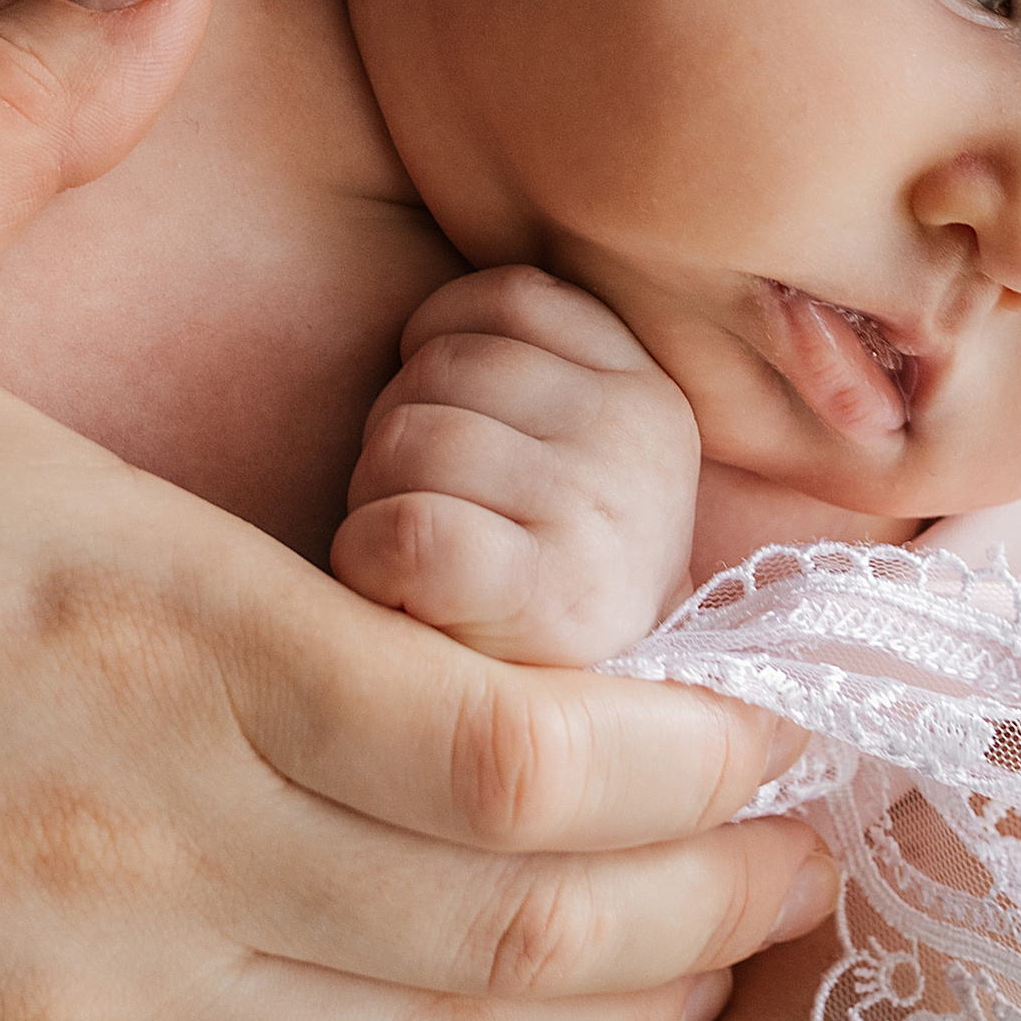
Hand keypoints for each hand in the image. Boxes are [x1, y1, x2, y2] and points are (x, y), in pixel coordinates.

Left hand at [333, 266, 702, 661]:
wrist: (580, 756)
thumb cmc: (529, 584)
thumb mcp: (561, 456)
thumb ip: (528, 366)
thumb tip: (421, 263)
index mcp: (652, 391)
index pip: (502, 296)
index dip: (437, 357)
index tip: (452, 438)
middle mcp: (645, 441)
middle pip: (441, 366)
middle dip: (398, 438)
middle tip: (427, 518)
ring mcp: (605, 518)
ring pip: (411, 441)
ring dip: (377, 502)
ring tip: (418, 565)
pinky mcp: (550, 603)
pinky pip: (405, 531)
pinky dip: (368, 561)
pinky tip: (398, 599)